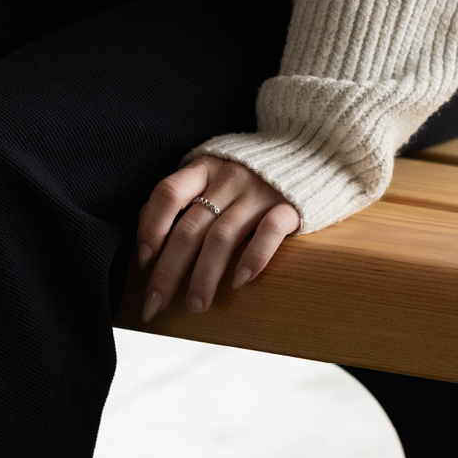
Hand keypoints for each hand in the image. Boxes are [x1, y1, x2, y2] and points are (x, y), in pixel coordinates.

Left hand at [136, 155, 299, 320]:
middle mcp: (229, 178)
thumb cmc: (255, 170)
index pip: (167, 194)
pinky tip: (240, 281)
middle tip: (156, 304)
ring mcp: (260, 192)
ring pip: (223, 238)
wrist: (313, 152)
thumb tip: (145, 226)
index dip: (150, 228)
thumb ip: (185, 192)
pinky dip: (253, 258)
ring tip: (196, 305)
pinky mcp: (290, 206)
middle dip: (169, 271)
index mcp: (206, 167)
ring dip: (205, 276)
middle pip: (190, 228)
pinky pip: (269, 232)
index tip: (143, 262)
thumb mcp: (215, 170)